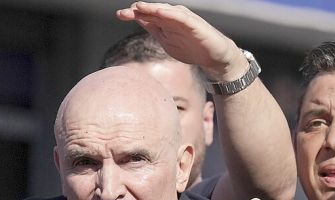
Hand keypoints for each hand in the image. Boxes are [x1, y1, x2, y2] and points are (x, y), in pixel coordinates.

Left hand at [116, 2, 246, 80]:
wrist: (214, 57)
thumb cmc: (191, 48)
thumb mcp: (167, 41)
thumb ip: (154, 30)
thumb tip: (138, 19)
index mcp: (165, 21)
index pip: (147, 15)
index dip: (133, 14)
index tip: (120, 15)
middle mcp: (173, 17)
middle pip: (153, 11)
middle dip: (138, 11)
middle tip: (123, 13)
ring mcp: (184, 19)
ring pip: (165, 11)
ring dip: (152, 8)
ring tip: (139, 7)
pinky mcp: (195, 24)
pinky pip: (181, 17)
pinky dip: (170, 14)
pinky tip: (160, 13)